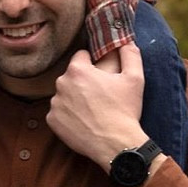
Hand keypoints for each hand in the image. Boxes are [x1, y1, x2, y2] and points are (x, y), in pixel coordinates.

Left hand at [46, 41, 147, 168]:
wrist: (116, 145)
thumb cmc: (125, 110)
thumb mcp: (135, 78)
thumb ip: (130, 54)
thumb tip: (126, 42)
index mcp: (77, 70)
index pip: (81, 57)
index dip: (93, 64)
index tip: (102, 76)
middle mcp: (61, 84)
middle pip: (71, 76)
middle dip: (83, 82)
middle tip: (99, 95)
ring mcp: (55, 104)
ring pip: (64, 94)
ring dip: (74, 98)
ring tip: (92, 110)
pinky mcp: (52, 121)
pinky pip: (59, 112)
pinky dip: (68, 115)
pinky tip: (83, 121)